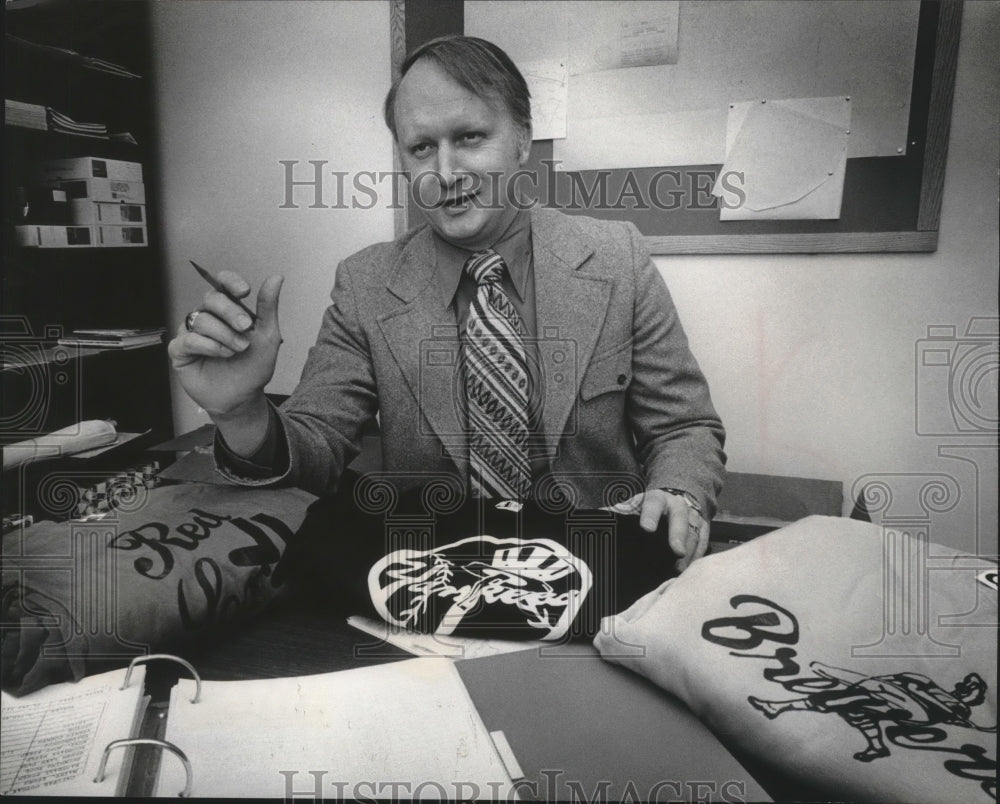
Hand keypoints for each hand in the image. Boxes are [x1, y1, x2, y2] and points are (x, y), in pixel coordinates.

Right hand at [167, 272, 283, 420]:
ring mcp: (192, 332)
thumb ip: (268, 306)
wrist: (244, 396)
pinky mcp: (180, 351)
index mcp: (228, 309)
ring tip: (237, 349)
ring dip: (224, 334)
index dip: (230, 282)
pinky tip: (222, 354)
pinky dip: (208, 346)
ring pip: (200, 319)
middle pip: (211, 298)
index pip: (222, 284)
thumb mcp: (268, 335)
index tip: (244, 292)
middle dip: (231, 311)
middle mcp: (208, 317)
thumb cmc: (254, 366)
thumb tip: (276, 277)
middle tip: (246, 328)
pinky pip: (188, 339)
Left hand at [604, 488, 708, 571]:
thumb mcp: (633, 506)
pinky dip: (697, 557)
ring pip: (695, 533)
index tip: (647, 529)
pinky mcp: (703, 531)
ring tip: (681, 569)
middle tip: (677, 552)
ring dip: (690, 551)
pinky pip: (703, 544)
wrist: (676, 499)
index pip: (653, 504)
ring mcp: (693, 518)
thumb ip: (616, 514)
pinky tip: (691, 571)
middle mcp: (678, 506)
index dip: (650, 515)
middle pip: (680, 519)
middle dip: (678, 534)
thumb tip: (594, 521)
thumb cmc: (648, 508)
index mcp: (656, 499)